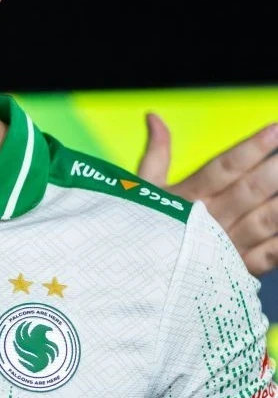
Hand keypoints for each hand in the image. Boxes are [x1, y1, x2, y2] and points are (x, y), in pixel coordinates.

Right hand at [138, 114, 277, 275]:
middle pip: (251, 190)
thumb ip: (156, 152)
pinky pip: (271, 253)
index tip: (275, 129)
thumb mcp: (143, 190)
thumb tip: (154, 117)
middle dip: (276, 171)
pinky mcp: (238, 269)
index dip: (251, 149)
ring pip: (266, 220)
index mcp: (189, 197)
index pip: (224, 167)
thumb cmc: (141, 231)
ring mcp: (227, 245)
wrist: (134, 280)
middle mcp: (211, 218)